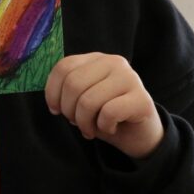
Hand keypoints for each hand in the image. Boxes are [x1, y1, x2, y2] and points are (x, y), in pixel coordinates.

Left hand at [45, 53, 163, 159]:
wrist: (138, 134)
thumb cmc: (106, 116)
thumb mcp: (82, 100)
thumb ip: (68, 92)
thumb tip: (54, 102)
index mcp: (96, 59)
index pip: (64, 67)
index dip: (52, 92)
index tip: (56, 110)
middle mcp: (114, 62)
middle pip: (73, 84)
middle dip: (69, 111)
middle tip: (77, 123)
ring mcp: (130, 78)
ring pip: (89, 101)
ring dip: (84, 123)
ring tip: (91, 129)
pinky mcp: (142, 98)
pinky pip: (109, 113)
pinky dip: (104, 127)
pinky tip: (111, 128)